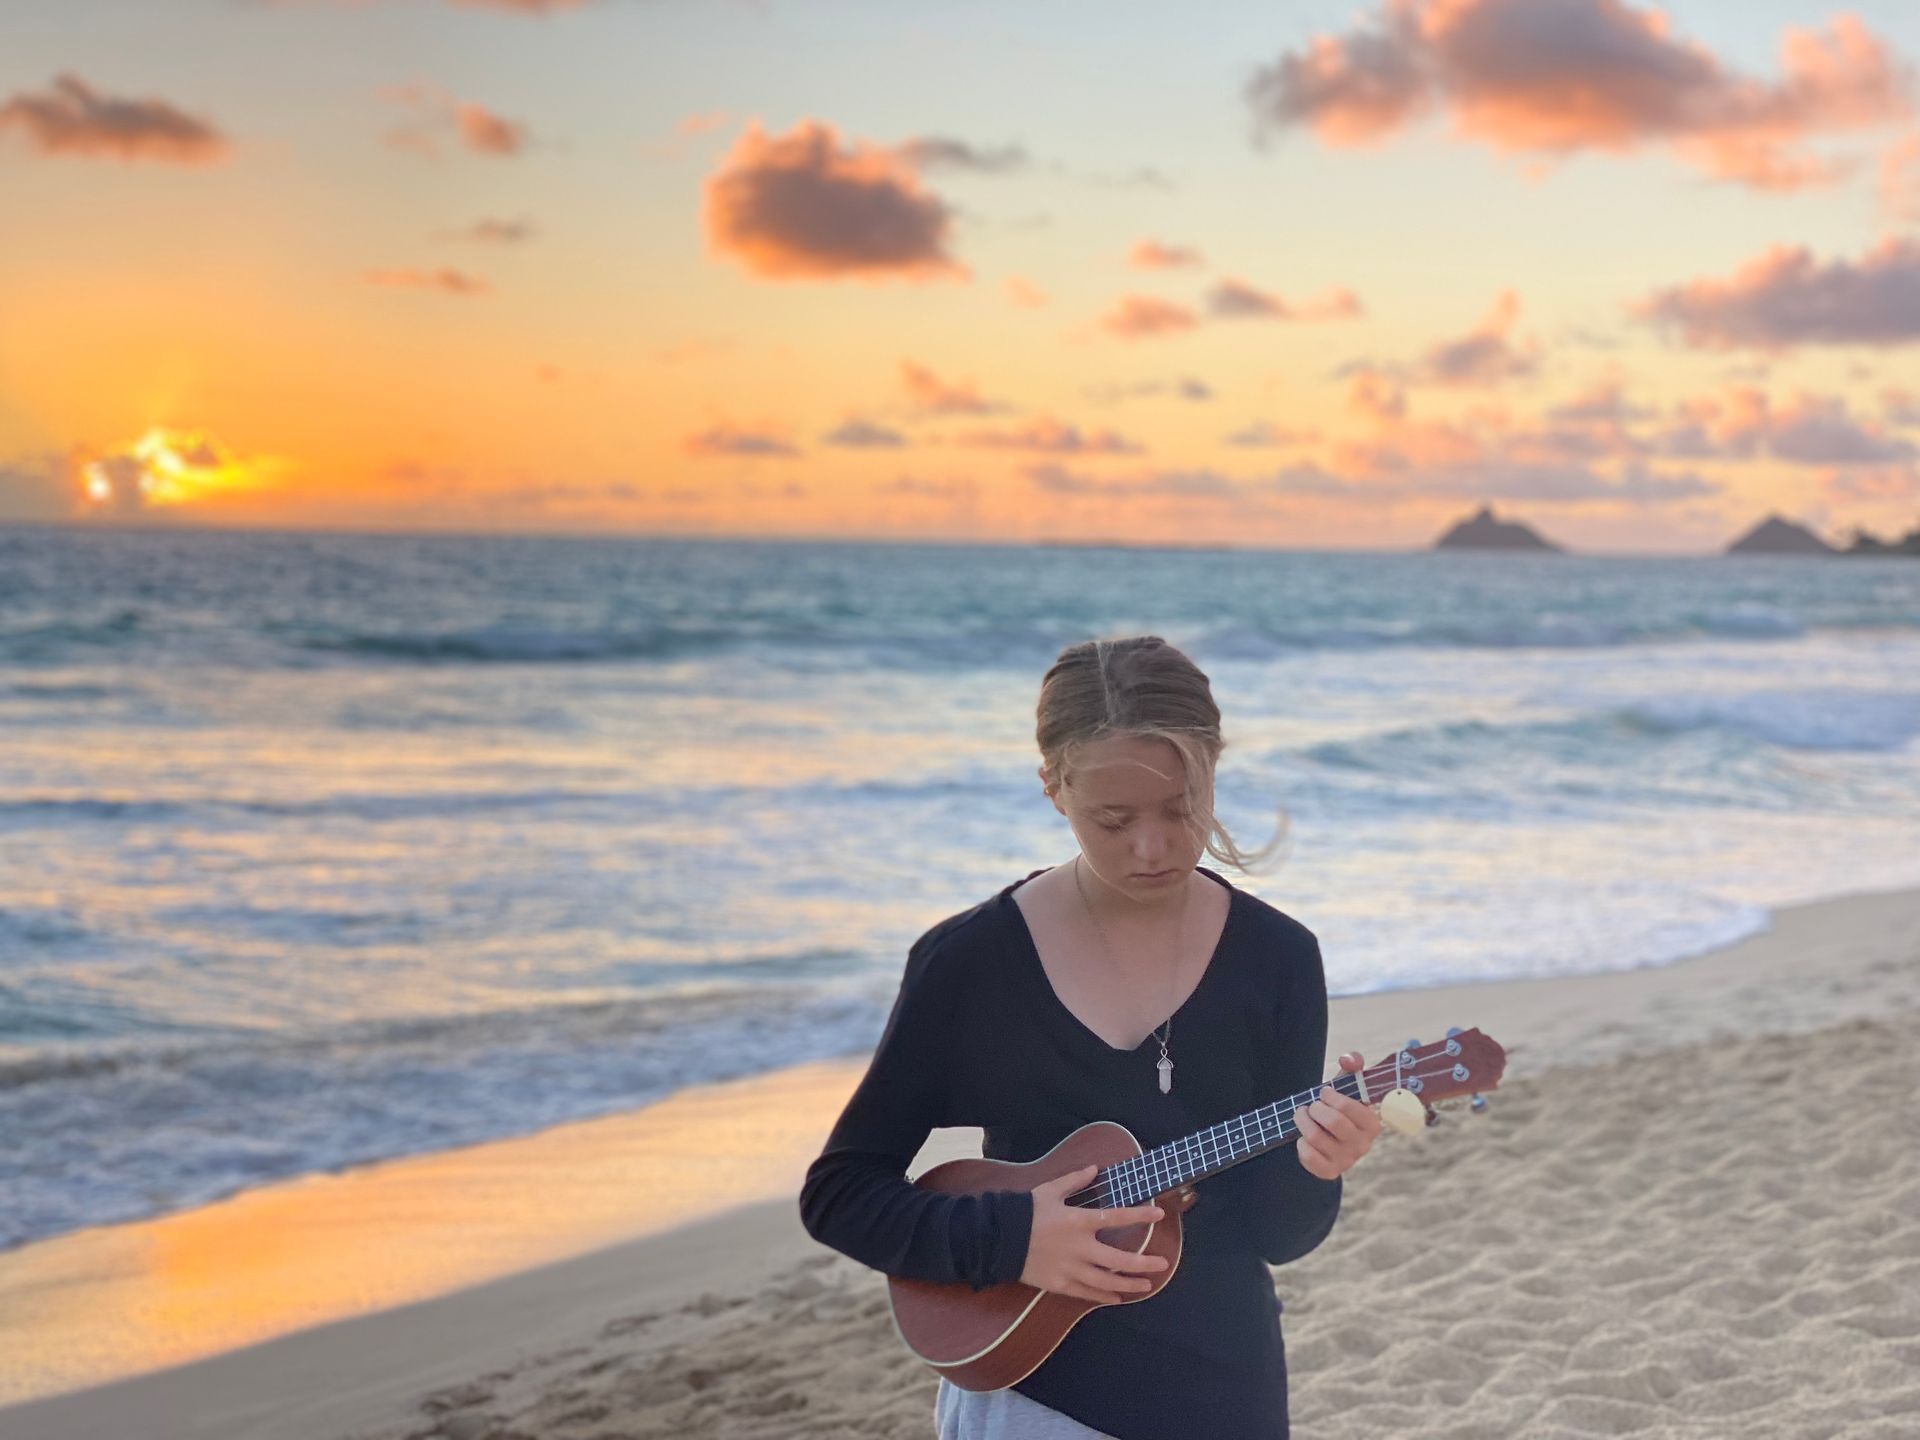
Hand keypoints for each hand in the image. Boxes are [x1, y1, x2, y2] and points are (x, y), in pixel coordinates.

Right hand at [1018, 1164, 1168, 1303]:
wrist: (999, 1239)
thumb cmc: (1026, 1211)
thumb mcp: (1049, 1190)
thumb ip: (1074, 1180)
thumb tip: (1095, 1168)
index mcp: (1078, 1221)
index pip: (1117, 1217)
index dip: (1140, 1215)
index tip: (1159, 1214)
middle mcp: (1079, 1248)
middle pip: (1119, 1260)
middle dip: (1144, 1263)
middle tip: (1163, 1264)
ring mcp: (1070, 1269)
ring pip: (1106, 1282)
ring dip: (1129, 1284)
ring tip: (1147, 1285)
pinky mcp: (1060, 1284)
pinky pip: (1086, 1293)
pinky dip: (1104, 1296)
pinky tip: (1117, 1297)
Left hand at [1295, 1051, 1381, 1180]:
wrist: (1330, 1136)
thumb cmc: (1340, 1107)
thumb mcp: (1347, 1084)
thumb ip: (1353, 1065)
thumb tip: (1348, 1059)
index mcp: (1372, 1124)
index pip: (1349, 1107)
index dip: (1331, 1097)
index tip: (1324, 1092)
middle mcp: (1363, 1145)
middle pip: (1333, 1122)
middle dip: (1315, 1108)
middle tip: (1311, 1106)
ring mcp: (1347, 1160)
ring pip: (1316, 1137)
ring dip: (1303, 1121)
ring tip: (1302, 1116)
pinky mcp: (1330, 1171)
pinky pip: (1309, 1157)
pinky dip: (1301, 1144)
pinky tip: (1303, 1138)